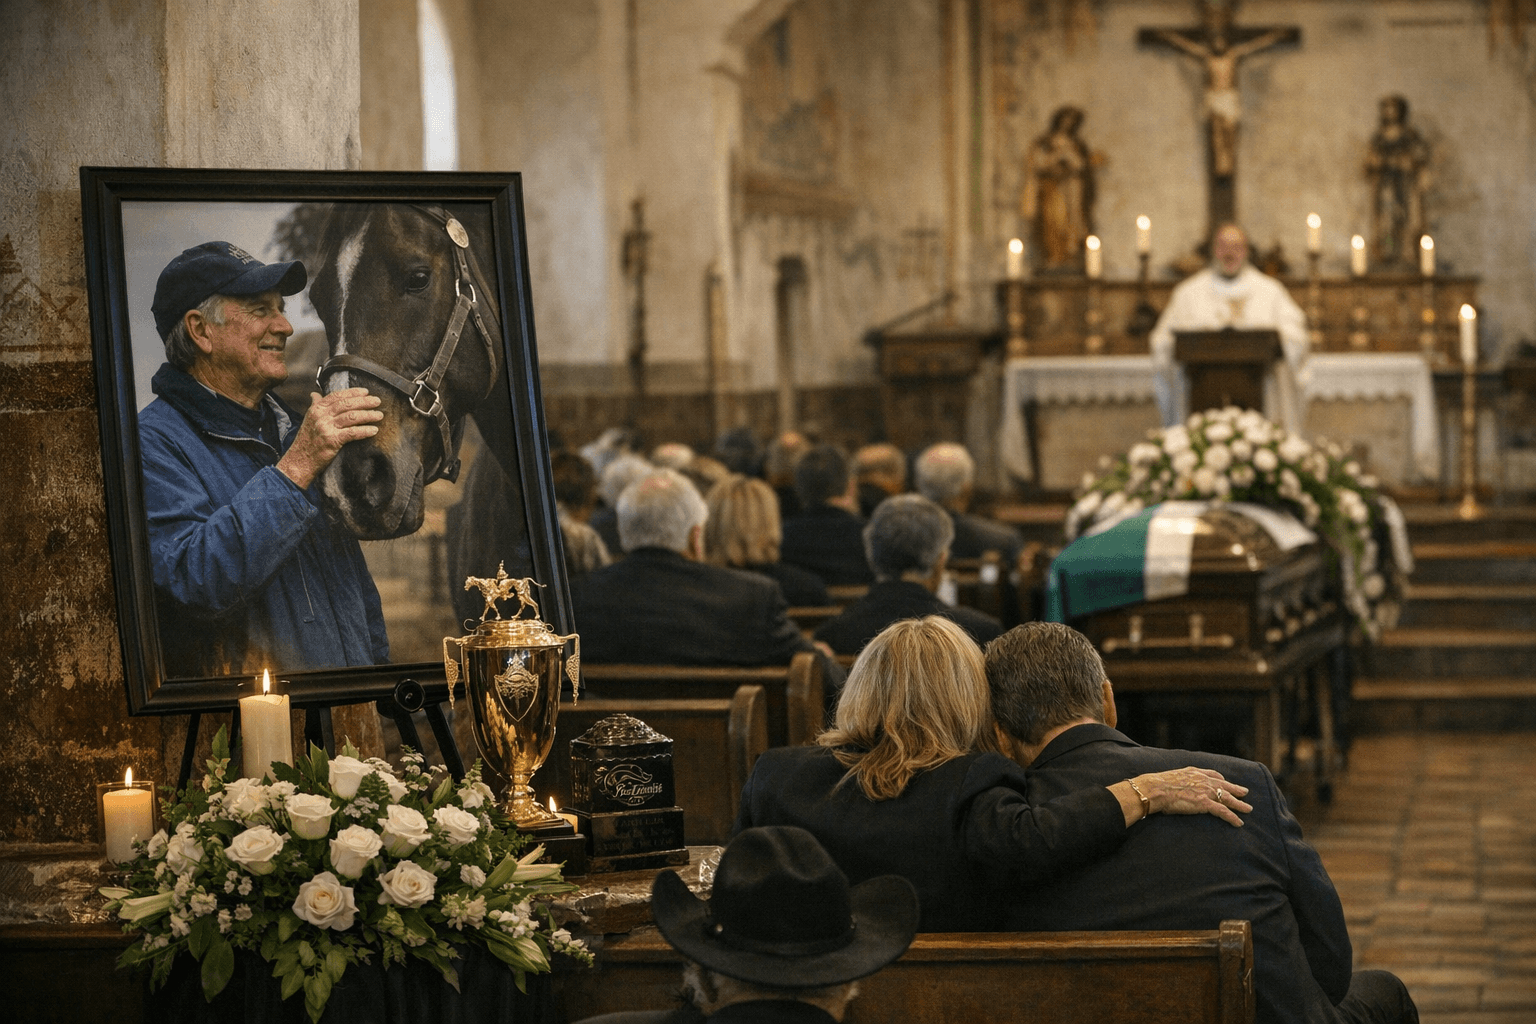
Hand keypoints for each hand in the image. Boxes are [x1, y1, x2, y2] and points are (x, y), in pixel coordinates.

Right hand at [276, 388, 382, 488]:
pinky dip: (365, 431)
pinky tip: (374, 430)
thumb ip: (315, 406)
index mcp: (316, 409)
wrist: (299, 461)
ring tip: (379, 415)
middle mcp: (320, 416)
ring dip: (368, 415)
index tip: (366, 392)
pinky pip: (352, 433)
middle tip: (377, 401)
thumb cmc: (306, 441)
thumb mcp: (308, 420)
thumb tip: (315, 394)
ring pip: (351, 416)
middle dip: (364, 402)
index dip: (353, 392)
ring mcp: (326, 428)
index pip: (336, 396)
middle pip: (346, 404)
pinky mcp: (332, 440)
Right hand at [1137, 767, 1251, 826]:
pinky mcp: (1205, 803)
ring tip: (1248, 809)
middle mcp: (1203, 780)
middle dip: (1236, 789)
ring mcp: (1206, 791)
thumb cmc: (1159, 784)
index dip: (1222, 780)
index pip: (1213, 775)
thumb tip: (1177, 784)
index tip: (1226, 782)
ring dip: (1240, 804)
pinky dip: (1232, 817)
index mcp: (1195, 773)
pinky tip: (1239, 822)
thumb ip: (1180, 779)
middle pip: (1225, 785)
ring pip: (1228, 798)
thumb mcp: (1172, 776)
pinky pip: (1223, 811)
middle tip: (1245, 792)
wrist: (1156, 789)